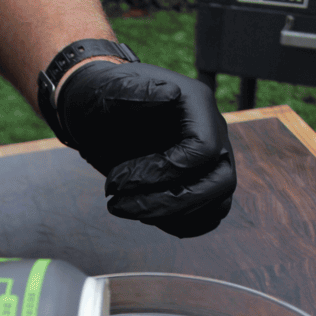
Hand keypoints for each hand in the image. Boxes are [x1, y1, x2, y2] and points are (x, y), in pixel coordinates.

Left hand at [54, 60, 236, 237]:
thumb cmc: (100, 98)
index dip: (164, 172)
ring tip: (123, 208)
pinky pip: (207, 217)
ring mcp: (213, 164)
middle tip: (118, 204)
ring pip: (216, 205)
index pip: (204, 150)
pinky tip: (141, 215)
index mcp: (198, 106)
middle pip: (219, 183)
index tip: (118, 179)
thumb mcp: (106, 91)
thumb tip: (170, 94)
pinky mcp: (203, 187)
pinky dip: (178, 224)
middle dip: (168, 203)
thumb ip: (134, 91)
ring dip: (170, 217)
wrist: (96, 114)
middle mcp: (215, 135)